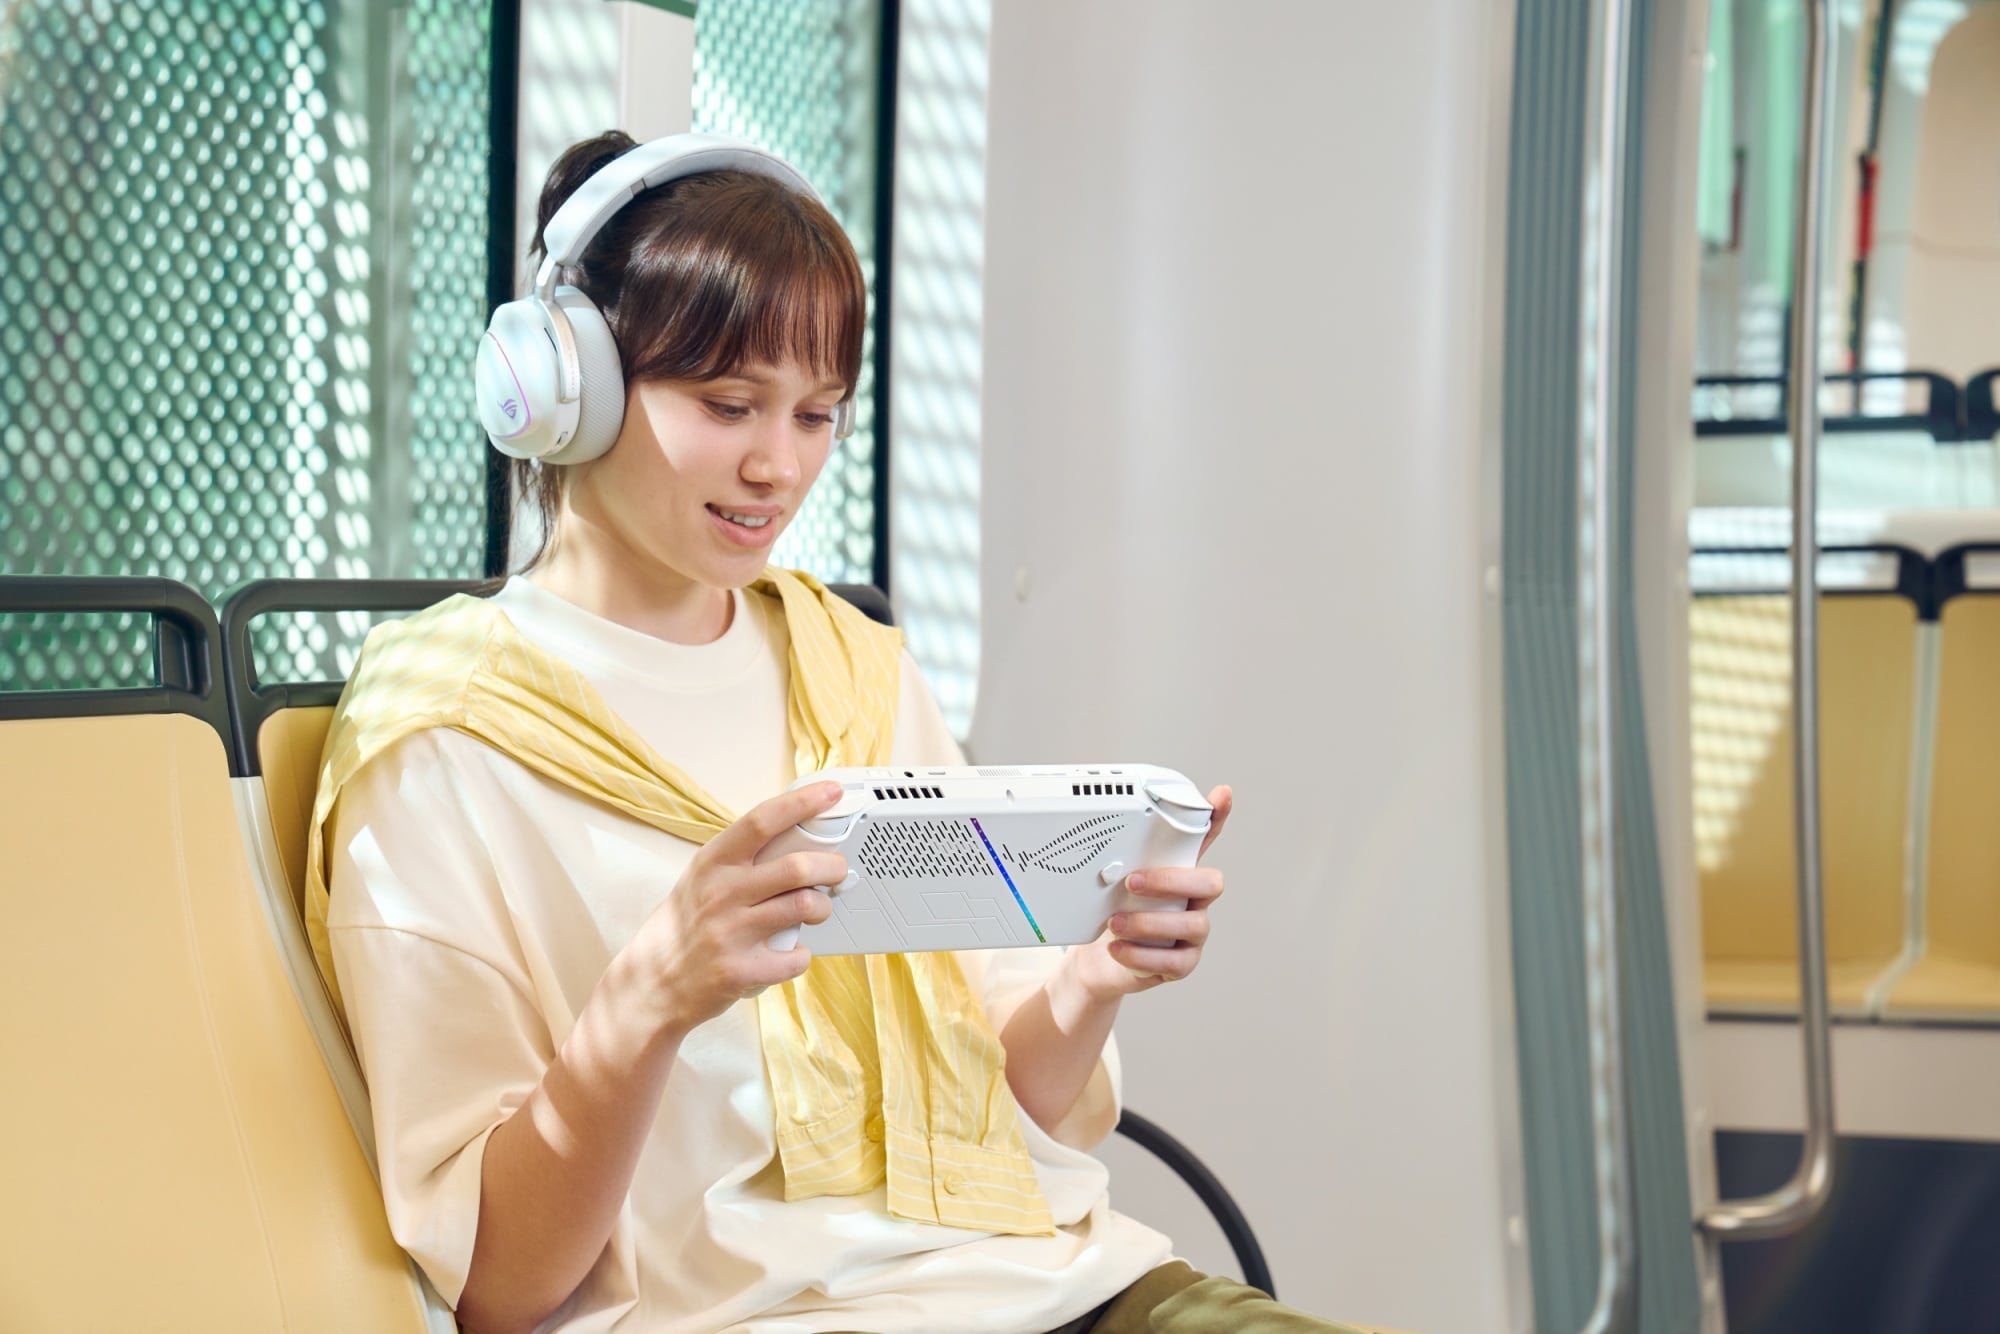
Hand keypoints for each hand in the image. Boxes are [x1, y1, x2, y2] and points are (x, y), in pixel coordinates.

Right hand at [617, 782, 847, 1033]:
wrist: (651, 983)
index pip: (762, 821)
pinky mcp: (739, 970)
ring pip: (804, 907)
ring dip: (823, 908)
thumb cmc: (685, 925)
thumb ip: (742, 859)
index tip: (831, 793)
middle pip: (797, 867)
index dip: (802, 803)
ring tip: (818, 910)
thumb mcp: (702, 879)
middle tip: (838, 870)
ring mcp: (730, 932)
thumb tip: (798, 837)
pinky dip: (802, 955)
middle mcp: (721, 892)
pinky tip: (791, 952)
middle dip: (832, 866)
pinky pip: (796, 957)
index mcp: (713, 862)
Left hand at [1066, 785, 1232, 1000]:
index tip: (1221, 794)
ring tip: (1114, 922)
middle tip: (1131, 883)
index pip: (1207, 841)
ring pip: (1191, 924)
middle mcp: (1196, 900)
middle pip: (1210, 883)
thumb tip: (1108, 830)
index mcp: (1181, 872)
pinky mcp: (1182, 964)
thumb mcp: (1114, 882)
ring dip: (1148, 922)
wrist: (1099, 958)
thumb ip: (1121, 860)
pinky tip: (1118, 948)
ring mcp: (1193, 933)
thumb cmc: (1114, 912)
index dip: (1218, 818)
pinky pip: (1172, 962)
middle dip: (1171, 881)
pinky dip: (1141, 955)